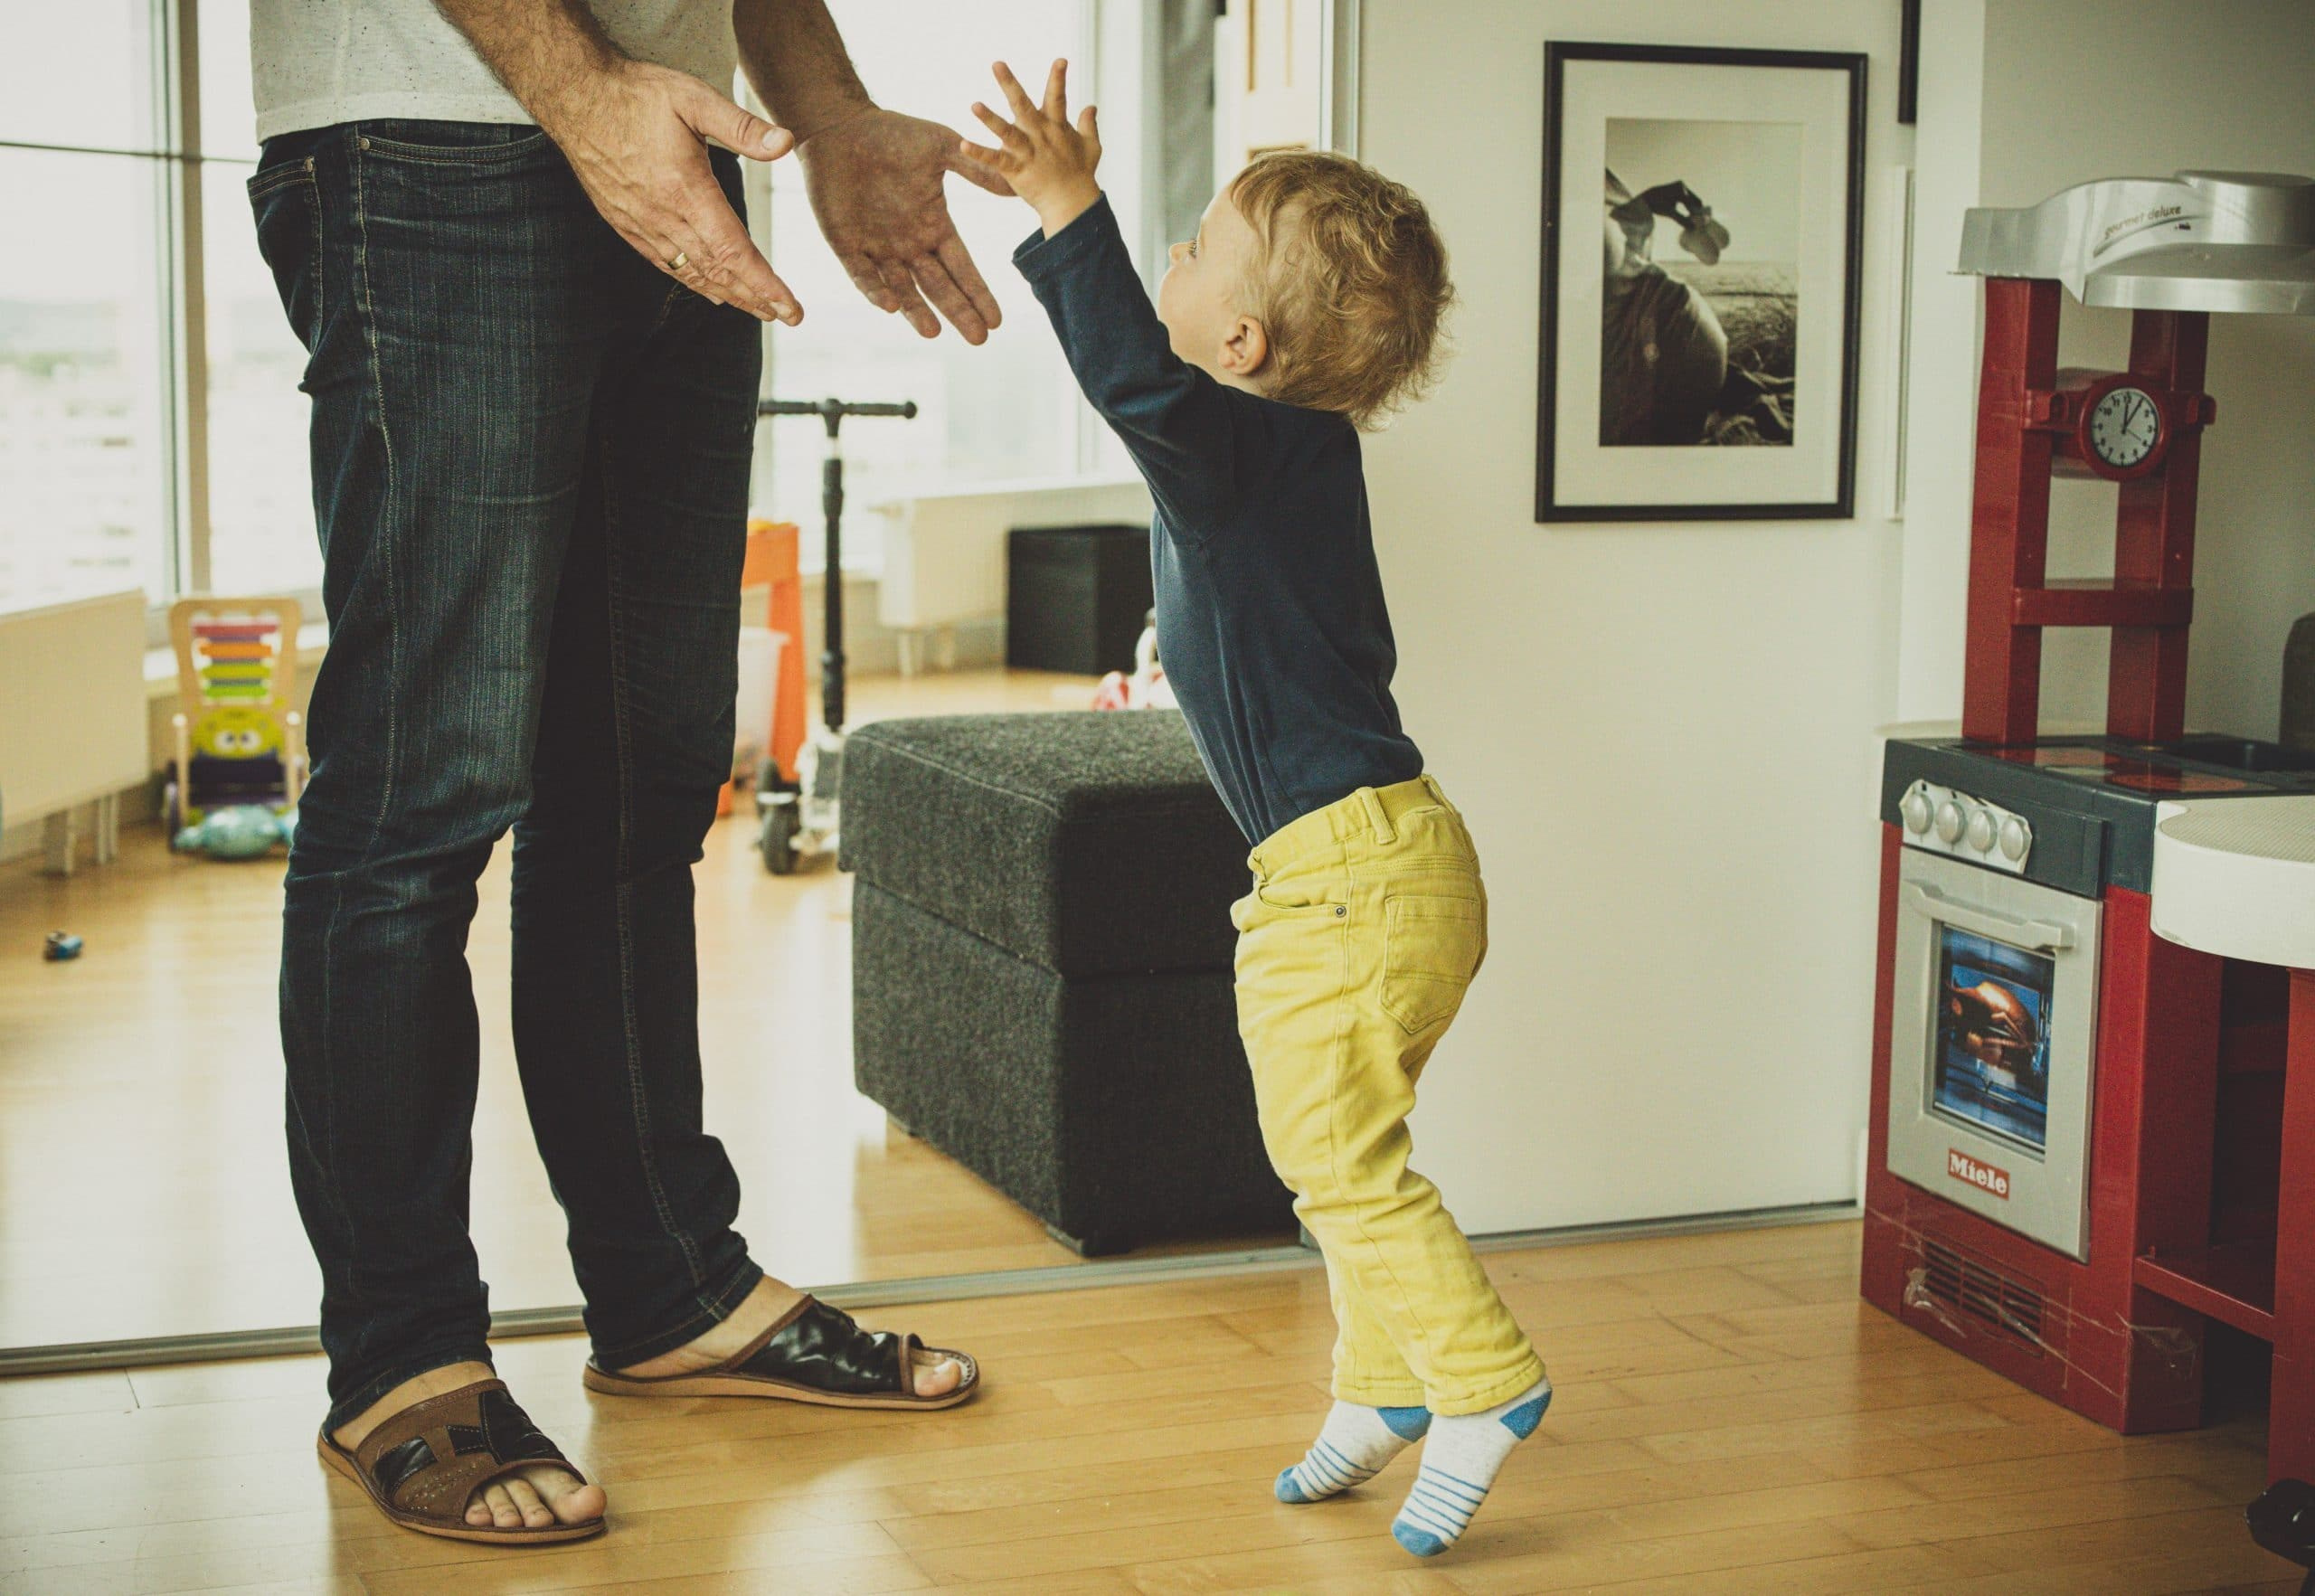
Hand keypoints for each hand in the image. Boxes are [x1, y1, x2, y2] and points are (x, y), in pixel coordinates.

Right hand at [540, 59, 800, 321]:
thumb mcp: (694, 98)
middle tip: (786, 316)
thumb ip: (741, 126)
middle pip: (718, 272)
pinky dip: (692, 283)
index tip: (792, 310)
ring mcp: (642, 223)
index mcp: (687, 191)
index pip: (735, 253)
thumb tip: (786, 143)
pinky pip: (664, 264)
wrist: (574, 96)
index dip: (766, 286)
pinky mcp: (625, 223)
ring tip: (758, 309)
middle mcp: (664, 217)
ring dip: (728, 295)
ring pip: (692, 273)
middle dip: (755, 298)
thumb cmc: (636, 94)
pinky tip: (710, 292)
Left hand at [797, 107, 1009, 342]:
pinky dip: (876, 291)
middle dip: (958, 312)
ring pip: (902, 289)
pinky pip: (862, 275)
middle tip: (978, 339)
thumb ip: (976, 169)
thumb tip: (1017, 187)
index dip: (978, 293)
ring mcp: (877, 247)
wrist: (840, 125)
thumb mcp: (941, 147)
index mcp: (934, 226)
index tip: (996, 321)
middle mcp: (909, 244)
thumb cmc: (891, 133)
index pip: (962, 268)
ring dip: (917, 311)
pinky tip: (892, 306)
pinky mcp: (845, 244)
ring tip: (934, 332)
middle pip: (938, 287)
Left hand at [961, 60, 1100, 237]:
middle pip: (1023, 105)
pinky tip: (964, 145)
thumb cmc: (1081, 175)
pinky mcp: (1016, 170)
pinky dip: (980, 153)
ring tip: (974, 105)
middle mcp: (1040, 135)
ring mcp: (1028, 152)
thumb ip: (1089, 125)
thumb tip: (1091, 106)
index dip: (1058, 78)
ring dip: (990, 118)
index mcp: (1056, 127)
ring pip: (1007, 131)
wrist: (1072, 205)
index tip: (1060, 60)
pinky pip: (996, 160)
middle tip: (997, 63)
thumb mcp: (1091, 147)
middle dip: (1010, 84)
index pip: (1057, 97)